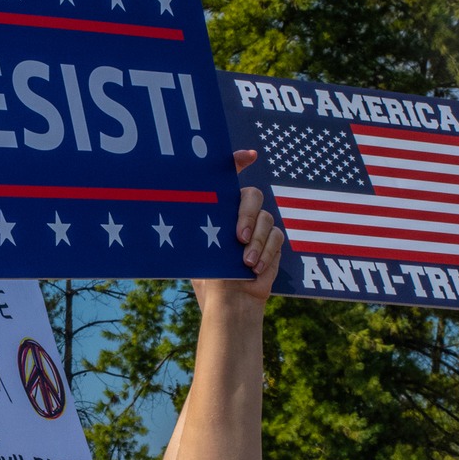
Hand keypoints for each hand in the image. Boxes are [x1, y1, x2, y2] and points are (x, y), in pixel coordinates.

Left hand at [190, 151, 284, 311]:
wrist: (230, 303)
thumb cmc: (210, 280)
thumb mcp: (198, 254)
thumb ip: (197, 233)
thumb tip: (182, 214)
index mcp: (218, 212)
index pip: (228, 179)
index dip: (238, 161)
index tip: (249, 156)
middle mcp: (239, 215)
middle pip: (252, 195)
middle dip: (247, 214)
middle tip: (239, 237)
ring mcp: (257, 228)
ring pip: (266, 217)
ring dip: (256, 241)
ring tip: (245, 262)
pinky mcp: (272, 242)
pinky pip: (276, 236)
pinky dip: (266, 252)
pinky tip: (255, 267)